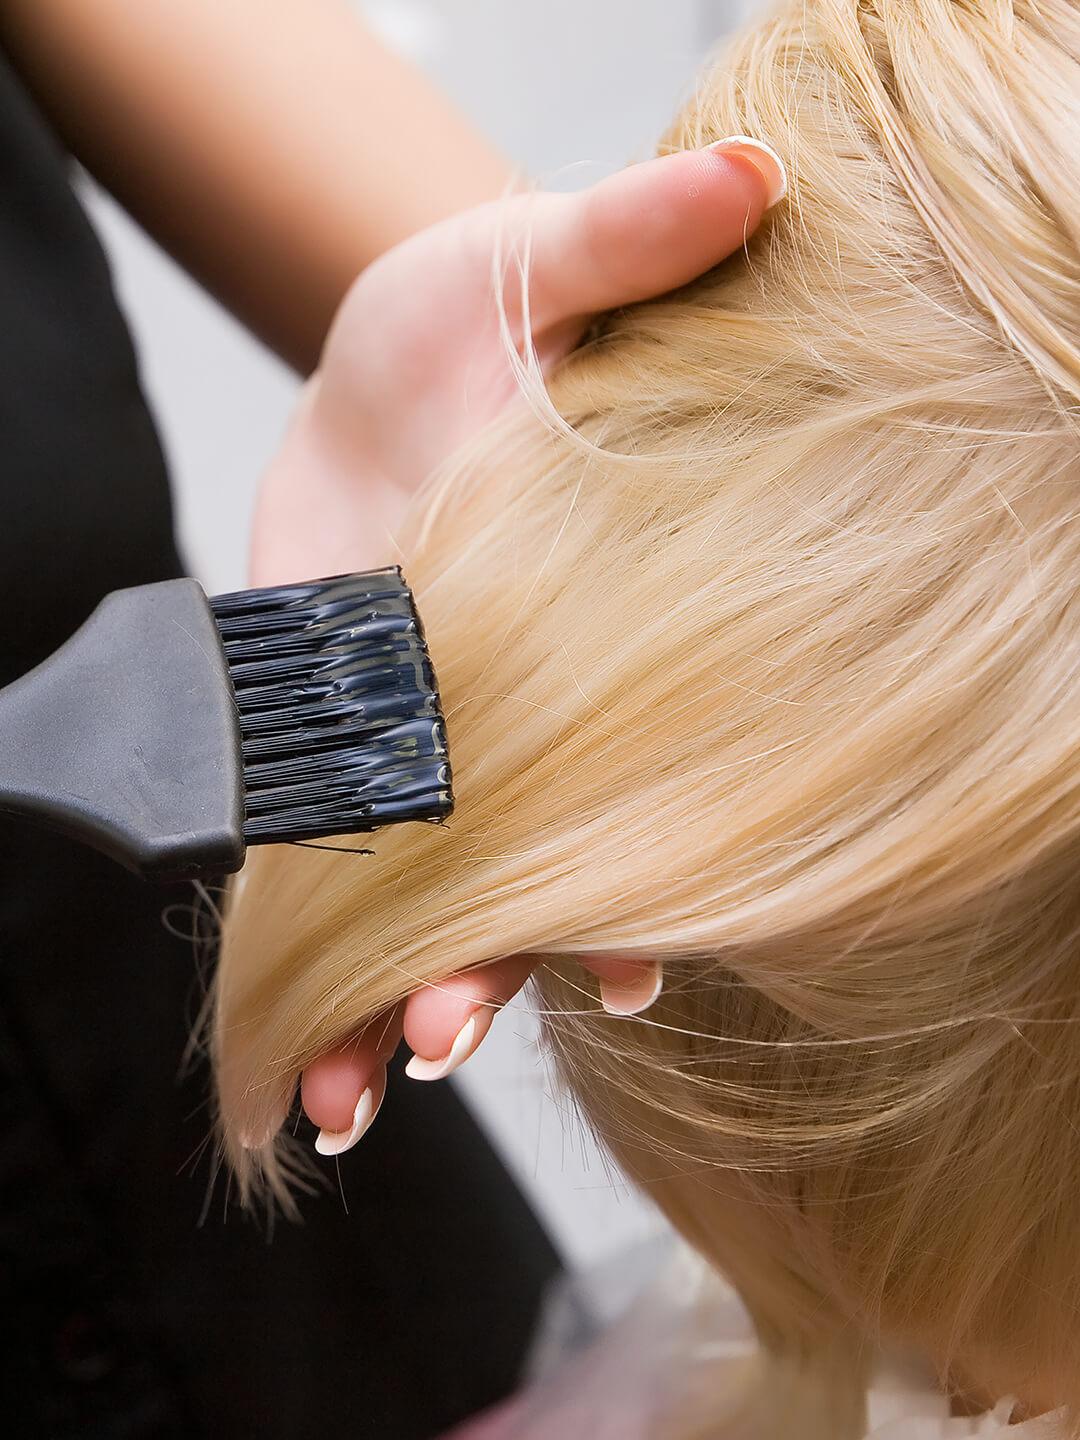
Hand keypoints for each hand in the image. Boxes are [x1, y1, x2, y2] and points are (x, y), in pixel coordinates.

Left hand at [248, 136, 786, 1153]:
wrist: (385, 364)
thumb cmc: (476, 318)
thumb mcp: (536, 263)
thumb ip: (628, 243)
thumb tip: (756, 181)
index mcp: (588, 644)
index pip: (623, 781)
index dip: (629, 880)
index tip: (628, 964)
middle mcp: (524, 721)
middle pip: (523, 873)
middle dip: (491, 964)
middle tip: (450, 1034)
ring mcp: (429, 746)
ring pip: (430, 903)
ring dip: (395, 998)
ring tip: (348, 1087)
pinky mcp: (332, 744)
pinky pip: (330, 867)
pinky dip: (314, 956)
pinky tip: (292, 1046)